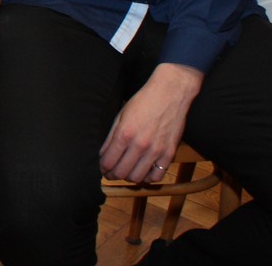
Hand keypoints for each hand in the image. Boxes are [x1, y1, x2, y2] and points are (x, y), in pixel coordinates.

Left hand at [99, 63, 202, 183]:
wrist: (169, 93)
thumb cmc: (143, 102)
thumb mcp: (120, 116)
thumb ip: (111, 137)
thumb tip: (102, 155)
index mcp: (124, 134)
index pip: (108, 162)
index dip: (102, 168)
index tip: (102, 167)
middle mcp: (140, 145)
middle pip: (121, 173)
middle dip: (112, 175)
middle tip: (110, 173)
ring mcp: (156, 150)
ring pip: (137, 178)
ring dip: (128, 178)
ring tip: (125, 172)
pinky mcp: (169, 153)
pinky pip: (156, 176)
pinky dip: (147, 178)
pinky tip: (143, 172)